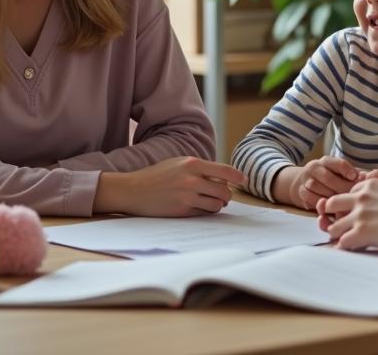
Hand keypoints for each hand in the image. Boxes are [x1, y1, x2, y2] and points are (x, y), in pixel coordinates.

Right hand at [94, 157, 246, 216]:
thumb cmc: (156, 176)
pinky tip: (197, 207)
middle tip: (223, 197)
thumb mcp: (179, 164)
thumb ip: (199, 169)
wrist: (134, 190)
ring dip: (217, 205)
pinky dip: (204, 211)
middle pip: (224, 191)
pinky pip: (203, 213)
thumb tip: (221, 178)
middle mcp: (192, 179)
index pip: (225, 171)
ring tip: (209, 203)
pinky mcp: (182, 210)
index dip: (238, 176)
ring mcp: (187, 196)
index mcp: (193, 164)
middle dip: (226, 196)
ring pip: (216, 205)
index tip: (244, 181)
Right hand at [272, 156, 358, 209]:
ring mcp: (306, 180)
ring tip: (342, 204)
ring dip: (330, 197)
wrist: (305, 182)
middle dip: (341, 188)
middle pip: (328, 178)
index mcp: (326, 161)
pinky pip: (310, 199)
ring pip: (318, 188)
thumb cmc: (331, 179)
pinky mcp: (301, 192)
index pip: (338, 163)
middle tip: (352, 197)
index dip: (347, 171)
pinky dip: (320, 204)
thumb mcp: (341, 173)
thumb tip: (368, 177)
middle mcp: (314, 167)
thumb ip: (354, 174)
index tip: (355, 177)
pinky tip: (329, 208)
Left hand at [317, 178, 377, 252]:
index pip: (347, 194)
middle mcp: (360, 197)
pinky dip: (345, 248)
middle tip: (341, 226)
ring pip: (333, 226)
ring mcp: (359, 215)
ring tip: (347, 241)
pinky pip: (342, 242)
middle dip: (334, 216)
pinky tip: (353, 250)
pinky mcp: (361, 232)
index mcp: (369, 184)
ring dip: (339, 234)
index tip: (354, 214)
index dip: (349, 206)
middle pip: (331, 204)